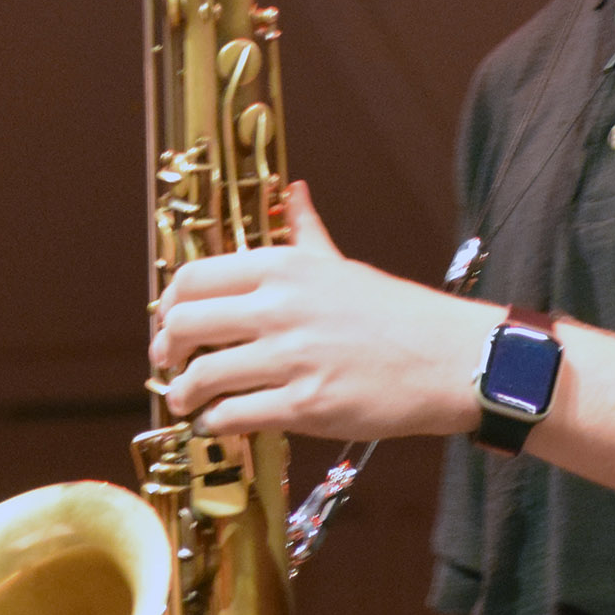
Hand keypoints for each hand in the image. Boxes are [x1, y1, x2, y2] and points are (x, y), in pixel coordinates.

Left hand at [151, 181, 495, 440]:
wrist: (448, 358)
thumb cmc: (397, 313)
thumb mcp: (342, 263)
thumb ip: (305, 231)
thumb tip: (293, 190)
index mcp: (285, 267)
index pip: (193, 278)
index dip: (169, 305)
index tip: (170, 321)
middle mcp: (280, 307)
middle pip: (184, 324)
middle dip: (165, 350)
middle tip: (170, 364)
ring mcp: (291, 358)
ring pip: (201, 377)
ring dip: (184, 393)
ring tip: (188, 400)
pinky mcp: (304, 405)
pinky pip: (233, 417)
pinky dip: (216, 424)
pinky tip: (222, 422)